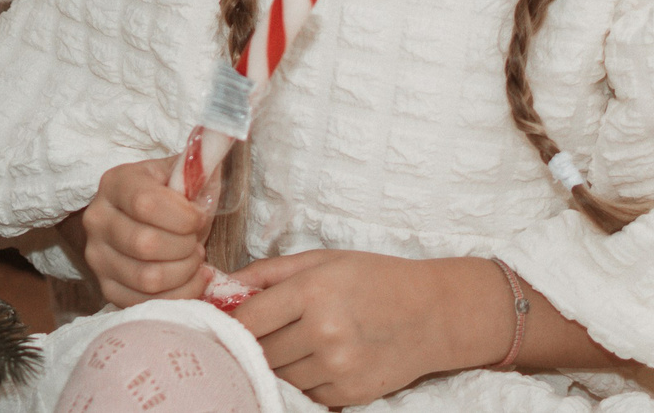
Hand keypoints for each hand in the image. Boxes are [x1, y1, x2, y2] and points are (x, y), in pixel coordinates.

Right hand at [73, 158, 210, 306]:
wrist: (142, 220)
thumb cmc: (170, 197)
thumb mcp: (183, 175)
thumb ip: (199, 166)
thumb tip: (219, 147)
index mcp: (115, 183)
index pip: (146, 204)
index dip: (183, 216)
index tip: (199, 216)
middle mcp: (97, 219)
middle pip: (146, 245)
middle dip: (186, 246)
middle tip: (197, 239)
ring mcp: (97, 257)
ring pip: (148, 279)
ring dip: (185, 272)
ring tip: (195, 258)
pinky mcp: (106, 287)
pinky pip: (146, 303)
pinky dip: (180, 295)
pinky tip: (192, 278)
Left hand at [230, 250, 498, 406]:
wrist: (433, 314)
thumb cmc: (375, 279)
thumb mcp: (323, 259)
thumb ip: (268, 272)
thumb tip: (220, 286)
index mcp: (312, 291)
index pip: (247, 318)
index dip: (229, 321)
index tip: (225, 320)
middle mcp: (324, 331)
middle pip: (259, 351)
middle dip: (254, 342)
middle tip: (265, 330)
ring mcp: (338, 367)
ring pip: (279, 376)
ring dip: (278, 363)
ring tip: (297, 342)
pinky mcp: (350, 393)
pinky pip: (305, 394)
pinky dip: (304, 380)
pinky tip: (319, 359)